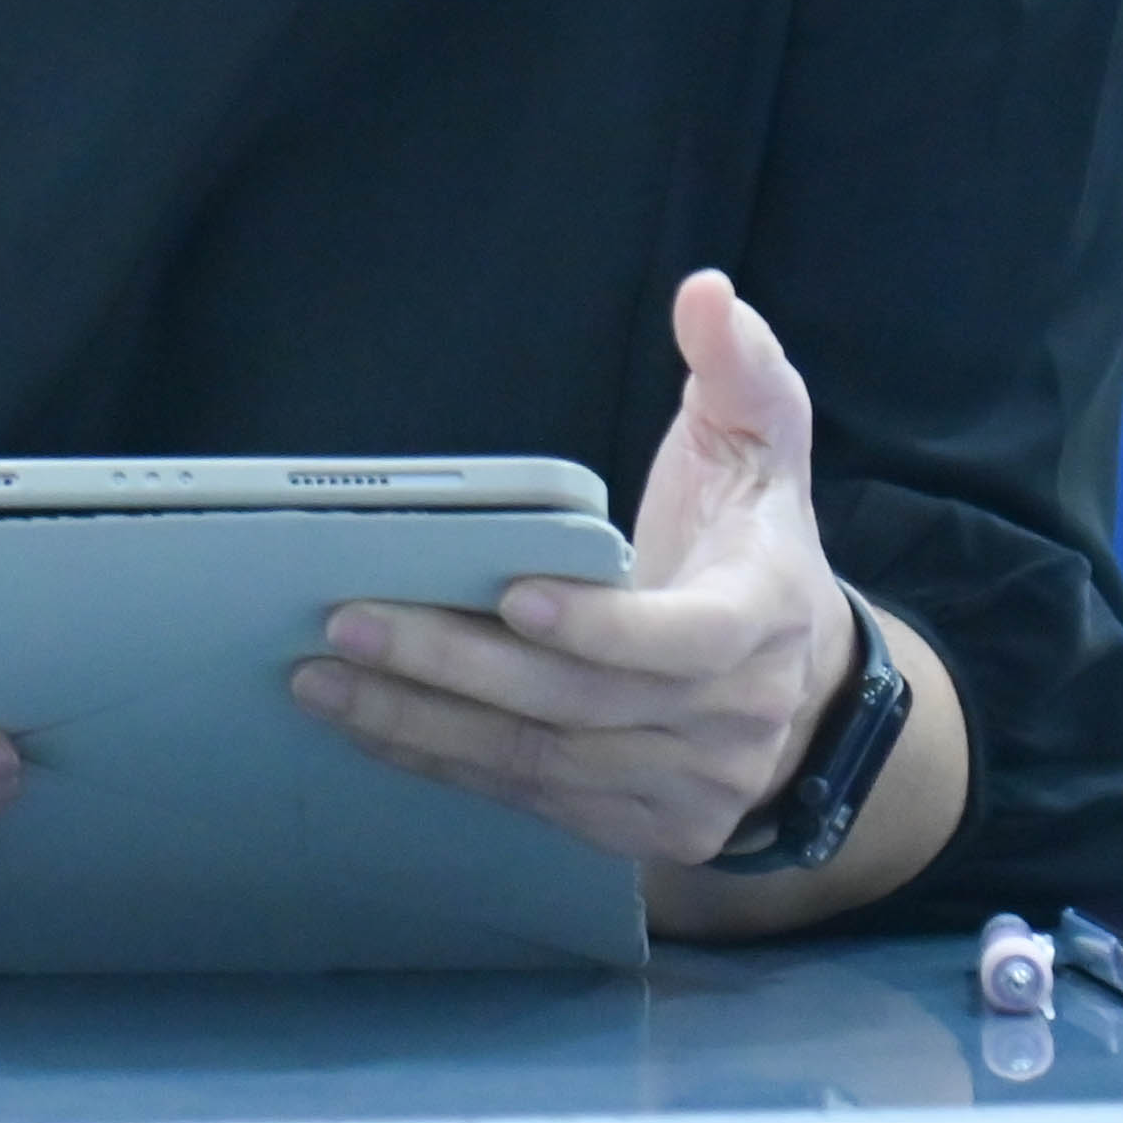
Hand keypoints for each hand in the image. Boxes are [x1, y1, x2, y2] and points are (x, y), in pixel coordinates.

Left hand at [287, 271, 852, 867]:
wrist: (799, 686)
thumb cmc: (751, 543)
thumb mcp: (763, 441)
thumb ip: (740, 364)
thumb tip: (709, 293)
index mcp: (762, 620)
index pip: (681, 642)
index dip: (599, 627)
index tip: (512, 593)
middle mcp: (731, 722)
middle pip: (578, 706)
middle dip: (456, 664)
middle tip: (348, 618)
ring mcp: (685, 790)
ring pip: (538, 765)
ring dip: (421, 722)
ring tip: (323, 675)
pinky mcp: (637, 828)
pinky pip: (524, 801)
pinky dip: (439, 761)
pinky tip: (366, 724)